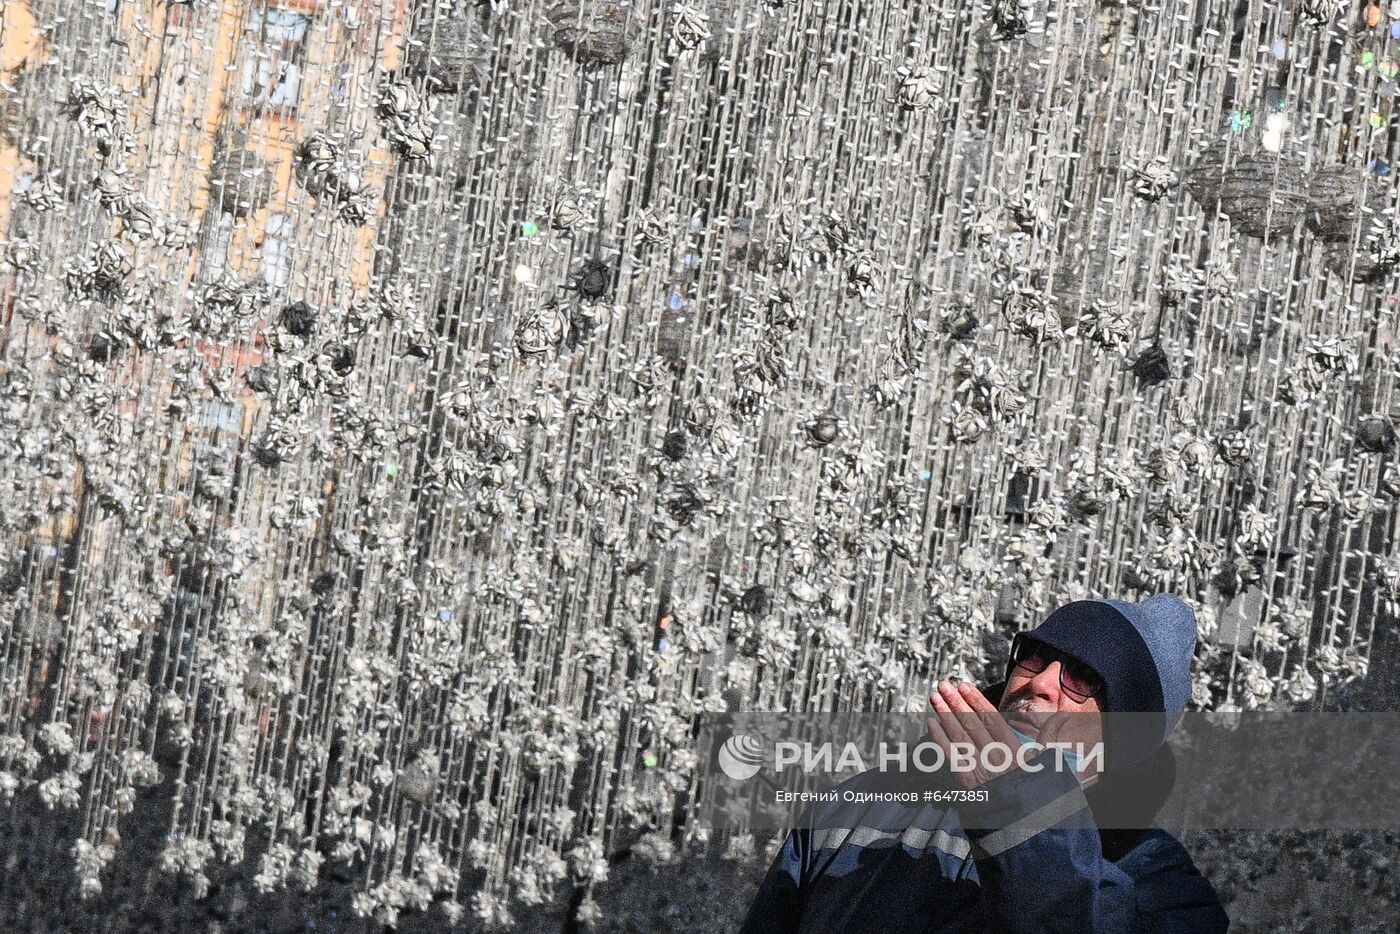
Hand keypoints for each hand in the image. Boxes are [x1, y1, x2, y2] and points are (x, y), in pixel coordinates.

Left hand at [926, 682, 1104, 789]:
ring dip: (945, 715)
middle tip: (944, 684)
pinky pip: (952, 758)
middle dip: (956, 702)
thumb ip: (1043, 747)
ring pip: (960, 738)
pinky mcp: (970, 787)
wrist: (1033, 835)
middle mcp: (998, 761)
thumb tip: (1049, 726)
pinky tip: (932, 724)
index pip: (992, 720)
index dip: (977, 700)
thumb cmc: (1041, 801)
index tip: (965, 685)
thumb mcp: (1048, 771)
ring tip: (935, 697)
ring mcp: (982, 774)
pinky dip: (941, 740)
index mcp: (1016, 754)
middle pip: (973, 725)